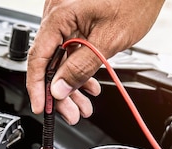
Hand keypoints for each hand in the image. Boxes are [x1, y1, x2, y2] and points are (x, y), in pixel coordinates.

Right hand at [27, 0, 164, 123]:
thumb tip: (60, 89)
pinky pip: (70, 48)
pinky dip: (78, 68)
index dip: (38, 87)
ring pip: (61, 58)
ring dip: (71, 84)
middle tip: (72, 114)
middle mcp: (57, 14)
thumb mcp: (109, 41)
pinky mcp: (76, 20)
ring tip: (84, 105)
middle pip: (49, 61)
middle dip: (61, 92)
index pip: (38, 57)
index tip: (43, 107)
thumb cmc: (134, 0)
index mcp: (60, 16)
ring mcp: (66, 16)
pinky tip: (90, 85)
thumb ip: (81, 67)